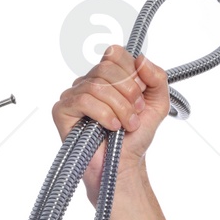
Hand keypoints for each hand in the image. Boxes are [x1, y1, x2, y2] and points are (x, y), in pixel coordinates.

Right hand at [54, 45, 172, 205]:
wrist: (124, 165)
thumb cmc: (135, 137)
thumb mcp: (157, 104)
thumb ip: (157, 78)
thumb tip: (140, 58)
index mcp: (107, 76)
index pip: (115, 54)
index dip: (132, 74)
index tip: (139, 98)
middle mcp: (88, 82)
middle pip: (106, 68)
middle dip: (128, 93)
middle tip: (135, 115)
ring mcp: (73, 95)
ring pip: (96, 85)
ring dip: (119, 108)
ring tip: (126, 126)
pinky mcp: (62, 111)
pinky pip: (83, 100)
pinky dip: (103, 114)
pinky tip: (111, 127)